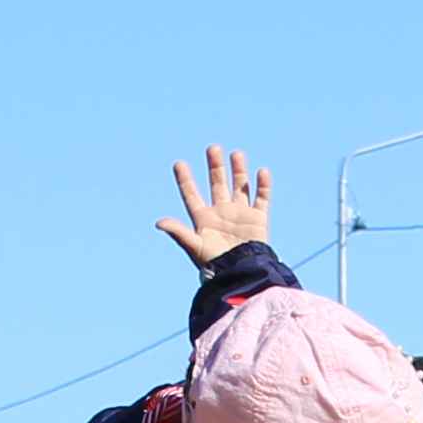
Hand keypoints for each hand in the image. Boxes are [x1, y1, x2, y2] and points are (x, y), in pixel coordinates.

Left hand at [158, 145, 276, 263]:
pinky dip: (263, 185)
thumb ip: (179, 232)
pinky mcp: (258, 219)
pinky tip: (262, 171)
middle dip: (215, 166)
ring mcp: (240, 214)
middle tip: (213, 148)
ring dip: (238, 170)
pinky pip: (262, 198)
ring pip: (239, 186)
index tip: (179, 163)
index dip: (185, 180)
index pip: (191, 195)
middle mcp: (221, 212)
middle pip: (217, 184)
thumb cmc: (215, 264)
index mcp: (203, 219)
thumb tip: (159, 223)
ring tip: (236, 154)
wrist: (242, 274)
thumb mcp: (194, 246)